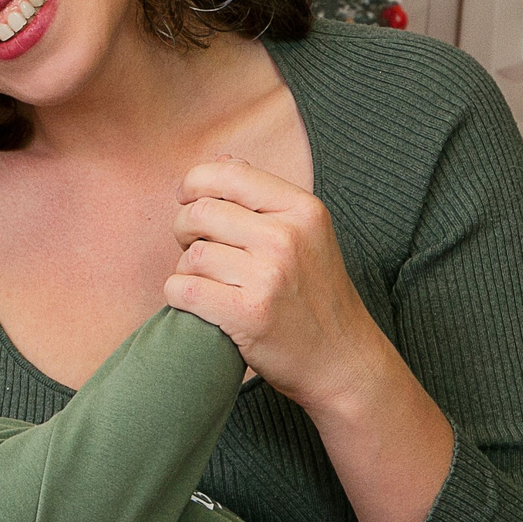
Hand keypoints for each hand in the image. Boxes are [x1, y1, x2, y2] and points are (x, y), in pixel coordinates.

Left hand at [165, 157, 387, 416]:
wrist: (343, 361)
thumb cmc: (316, 297)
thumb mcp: (308, 235)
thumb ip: (264, 199)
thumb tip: (220, 160)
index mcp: (303, 210)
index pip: (228, 174)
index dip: (195, 183)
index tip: (186, 199)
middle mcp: (287, 237)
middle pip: (200, 213)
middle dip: (184, 230)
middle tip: (195, 250)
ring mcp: (269, 277)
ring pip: (191, 256)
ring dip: (186, 271)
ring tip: (207, 283)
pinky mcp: (249, 315)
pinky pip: (184, 290)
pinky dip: (179, 297)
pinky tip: (197, 304)